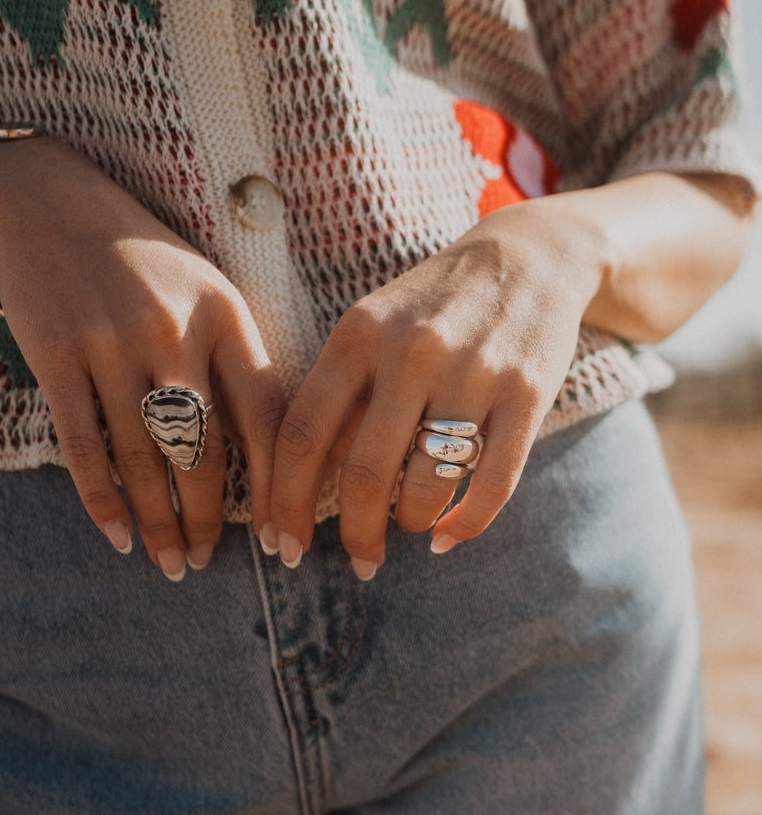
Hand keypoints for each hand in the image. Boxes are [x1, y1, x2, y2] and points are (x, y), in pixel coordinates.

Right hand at [0, 136, 285, 577]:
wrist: (52, 204)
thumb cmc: (147, 262)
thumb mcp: (209, 292)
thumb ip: (239, 360)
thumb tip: (274, 454)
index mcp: (226, 315)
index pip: (265, 416)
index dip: (278, 487)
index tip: (281, 538)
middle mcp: (172, 330)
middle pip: (202, 449)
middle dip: (207, 518)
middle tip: (208, 560)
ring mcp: (111, 344)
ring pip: (143, 459)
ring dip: (158, 521)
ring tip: (171, 561)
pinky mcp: (57, 357)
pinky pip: (83, 446)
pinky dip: (101, 500)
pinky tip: (118, 536)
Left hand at [268, 198, 601, 576]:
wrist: (530, 256)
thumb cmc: (432, 307)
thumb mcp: (372, 328)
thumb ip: (339, 395)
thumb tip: (304, 486)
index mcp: (358, 334)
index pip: (302, 434)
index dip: (285, 501)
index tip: (284, 543)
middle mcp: (411, 351)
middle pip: (363, 473)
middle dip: (354, 533)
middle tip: (359, 558)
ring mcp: (473, 372)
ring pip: (426, 485)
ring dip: (410, 522)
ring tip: (410, 524)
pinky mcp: (526, 394)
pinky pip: (493, 484)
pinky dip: (466, 525)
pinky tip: (448, 536)